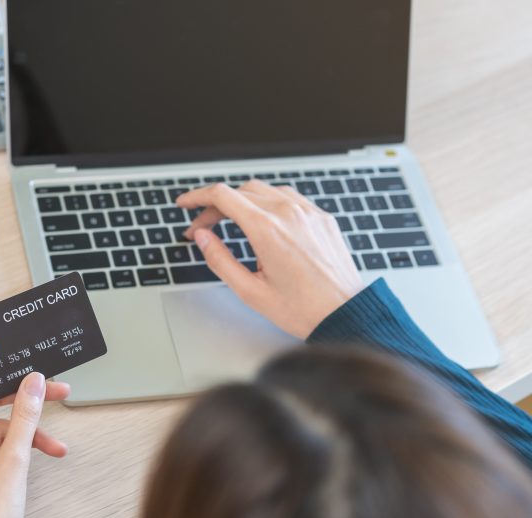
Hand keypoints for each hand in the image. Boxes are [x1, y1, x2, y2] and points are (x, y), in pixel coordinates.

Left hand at [0, 372, 69, 517]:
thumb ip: (26, 417)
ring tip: (56, 446)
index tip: (28, 369)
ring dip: (26, 435)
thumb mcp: (14, 461)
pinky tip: (41, 456)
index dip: (2, 375)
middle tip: (57, 393)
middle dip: (24, 405)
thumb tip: (34, 384)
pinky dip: (16, 452)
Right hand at [178, 180, 364, 338]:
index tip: (185, 204)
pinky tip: (263, 222)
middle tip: (203, 227)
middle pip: (241, 191)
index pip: (222, 196)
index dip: (197, 197)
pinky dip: (268, 203)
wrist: (346, 314)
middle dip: (216, 205)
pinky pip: (289, 197)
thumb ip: (220, 260)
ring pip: (265, 190)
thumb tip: (202, 238)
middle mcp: (289, 213)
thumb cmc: (303, 309)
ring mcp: (309, 212)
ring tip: (231, 225)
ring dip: (242, 202)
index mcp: (268, 229)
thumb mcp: (250, 291)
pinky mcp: (322, 218)